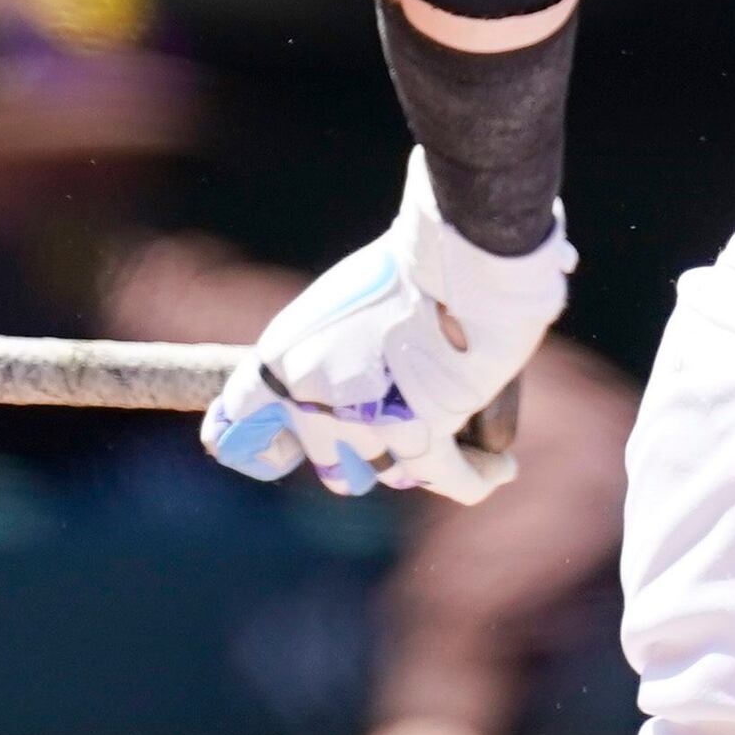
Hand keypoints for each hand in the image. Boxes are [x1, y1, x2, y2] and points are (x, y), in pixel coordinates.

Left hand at [203, 155, 569, 505]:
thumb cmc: (411, 265)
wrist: (459, 253)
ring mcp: (364, 425)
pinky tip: (498, 468)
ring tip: (456, 415)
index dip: (264, 449)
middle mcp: (310, 399)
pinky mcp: (423, 437)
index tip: (279, 457)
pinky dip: (477, 477)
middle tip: (401, 412)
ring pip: (392, 471)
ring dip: (422, 453)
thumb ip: (328, 356)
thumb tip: (344, 406)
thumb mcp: (343, 303)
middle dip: (364, 448)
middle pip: (330, 462)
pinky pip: (454, 481)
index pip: (237, 429)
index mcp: (280, 358)